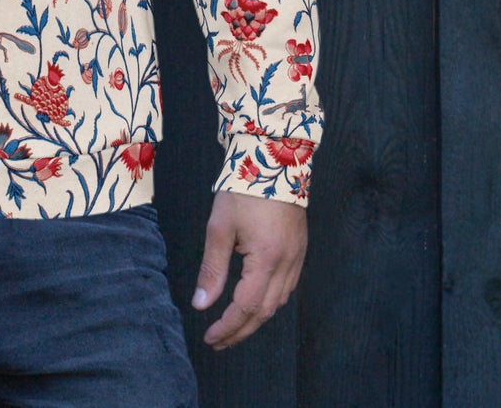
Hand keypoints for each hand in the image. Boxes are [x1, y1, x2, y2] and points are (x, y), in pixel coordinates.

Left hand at [191, 189, 305, 349]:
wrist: (274, 159)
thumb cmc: (242, 189)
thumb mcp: (220, 227)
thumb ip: (212, 269)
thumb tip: (201, 304)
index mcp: (267, 260)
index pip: (246, 307)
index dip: (227, 326)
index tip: (210, 338)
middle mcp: (287, 264)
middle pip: (265, 312)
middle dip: (241, 330)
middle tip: (218, 341)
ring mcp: (297, 258)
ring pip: (278, 302)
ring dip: (255, 319)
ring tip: (232, 327)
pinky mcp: (299, 250)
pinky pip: (286, 287)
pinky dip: (268, 301)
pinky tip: (253, 302)